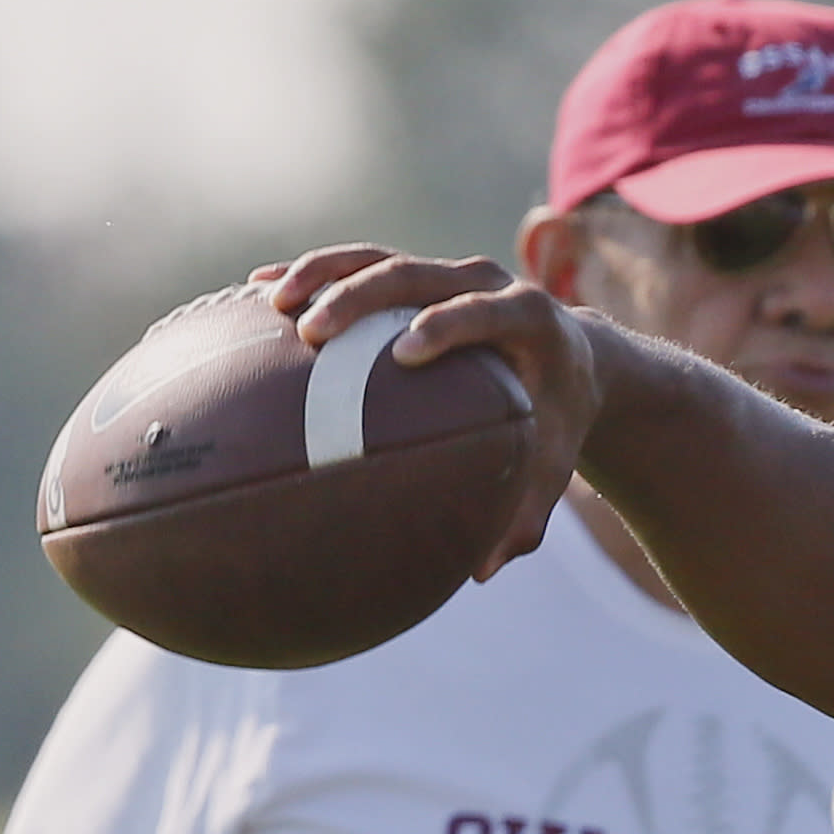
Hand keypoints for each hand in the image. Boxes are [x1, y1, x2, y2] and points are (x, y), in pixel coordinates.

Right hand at [258, 247, 606, 579]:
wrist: (573, 358)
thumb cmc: (557, 420)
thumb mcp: (551, 463)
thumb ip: (525, 514)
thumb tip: (481, 573)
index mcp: (531, 319)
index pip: (484, 313)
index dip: (446, 326)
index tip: (405, 352)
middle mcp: (487, 280)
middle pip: (418, 275)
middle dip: (361, 297)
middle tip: (312, 331)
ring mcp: (448, 271)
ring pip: (380, 260)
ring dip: (323, 275)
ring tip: (271, 304)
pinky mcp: (418, 272)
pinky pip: (361, 262)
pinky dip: (314, 273)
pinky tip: (260, 288)